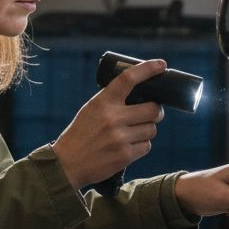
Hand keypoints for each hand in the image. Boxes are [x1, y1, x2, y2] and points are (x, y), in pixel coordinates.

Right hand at [52, 59, 167, 188]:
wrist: (67, 163)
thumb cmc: (81, 134)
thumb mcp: (90, 110)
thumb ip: (111, 102)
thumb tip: (140, 94)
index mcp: (102, 102)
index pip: (128, 78)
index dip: (147, 69)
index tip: (161, 64)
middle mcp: (112, 118)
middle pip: (153, 109)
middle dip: (156, 111)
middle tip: (151, 113)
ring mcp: (120, 137)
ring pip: (152, 129)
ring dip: (147, 130)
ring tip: (134, 133)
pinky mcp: (125, 155)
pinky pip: (146, 146)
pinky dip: (142, 146)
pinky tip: (129, 146)